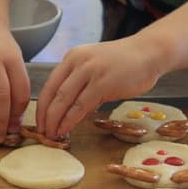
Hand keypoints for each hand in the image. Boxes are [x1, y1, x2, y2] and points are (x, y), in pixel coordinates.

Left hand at [36, 36, 164, 138]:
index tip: (39, 122)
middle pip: (53, 93)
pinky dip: (70, 120)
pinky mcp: (103, 83)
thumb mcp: (94, 66)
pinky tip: (66, 129)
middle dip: (45, 116)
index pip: (49, 84)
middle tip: (42, 132)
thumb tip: (66, 107)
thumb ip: (79, 82)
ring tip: (51, 135)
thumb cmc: (124, 62)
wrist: (149, 53)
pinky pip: (81, 105)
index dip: (41, 106)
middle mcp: (77, 62)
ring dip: (55, 120)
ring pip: (64, 100)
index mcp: (72, 57)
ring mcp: (90, 71)